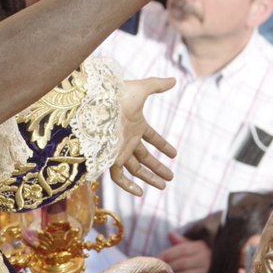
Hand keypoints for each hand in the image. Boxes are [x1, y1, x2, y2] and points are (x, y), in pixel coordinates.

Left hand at [109, 76, 175, 195]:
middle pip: (144, 156)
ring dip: (150, 177)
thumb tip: (174, 79)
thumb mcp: (141, 88)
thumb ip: (157, 85)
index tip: (174, 154)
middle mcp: (127, 138)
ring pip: (135, 168)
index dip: (162, 145)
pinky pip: (118, 177)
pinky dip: (128, 186)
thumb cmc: (117, 94)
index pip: (151, 137)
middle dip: (157, 167)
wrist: (97, 103)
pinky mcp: (110, 157)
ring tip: (164, 185)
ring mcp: (119, 148)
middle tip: (171, 177)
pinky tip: (140, 193)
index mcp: (135, 124)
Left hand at [156, 232, 210, 272]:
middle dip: (168, 268)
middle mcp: (205, 259)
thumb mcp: (194, 248)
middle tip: (157, 272)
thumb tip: (170, 234)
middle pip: (181, 263)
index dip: (166, 255)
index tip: (156, 260)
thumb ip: (181, 243)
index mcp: (200, 247)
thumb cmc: (202, 258)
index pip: (180, 250)